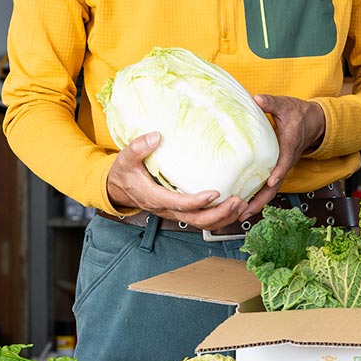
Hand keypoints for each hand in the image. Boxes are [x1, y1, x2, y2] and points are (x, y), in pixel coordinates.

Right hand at [106, 132, 245, 229]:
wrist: (119, 188)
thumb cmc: (124, 173)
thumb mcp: (125, 159)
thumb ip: (138, 147)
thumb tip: (157, 136)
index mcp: (154, 198)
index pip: (179, 204)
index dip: (197, 201)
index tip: (215, 193)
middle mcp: (167, 209)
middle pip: (196, 219)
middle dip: (219, 213)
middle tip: (238, 200)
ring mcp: (175, 213)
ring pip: (202, 224)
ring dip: (223, 217)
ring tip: (242, 204)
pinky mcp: (181, 211)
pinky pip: (202, 220)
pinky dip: (220, 217)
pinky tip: (234, 207)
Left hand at [238, 94, 326, 221]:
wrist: (315, 121)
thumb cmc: (299, 113)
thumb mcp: (285, 104)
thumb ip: (271, 102)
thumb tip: (256, 98)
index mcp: (290, 144)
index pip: (285, 160)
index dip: (278, 171)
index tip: (270, 181)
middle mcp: (287, 160)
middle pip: (276, 184)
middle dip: (262, 200)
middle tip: (245, 211)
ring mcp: (283, 167)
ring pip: (272, 189)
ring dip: (258, 203)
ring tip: (240, 215)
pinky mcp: (279, 169)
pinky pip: (269, 186)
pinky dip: (258, 197)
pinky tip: (243, 204)